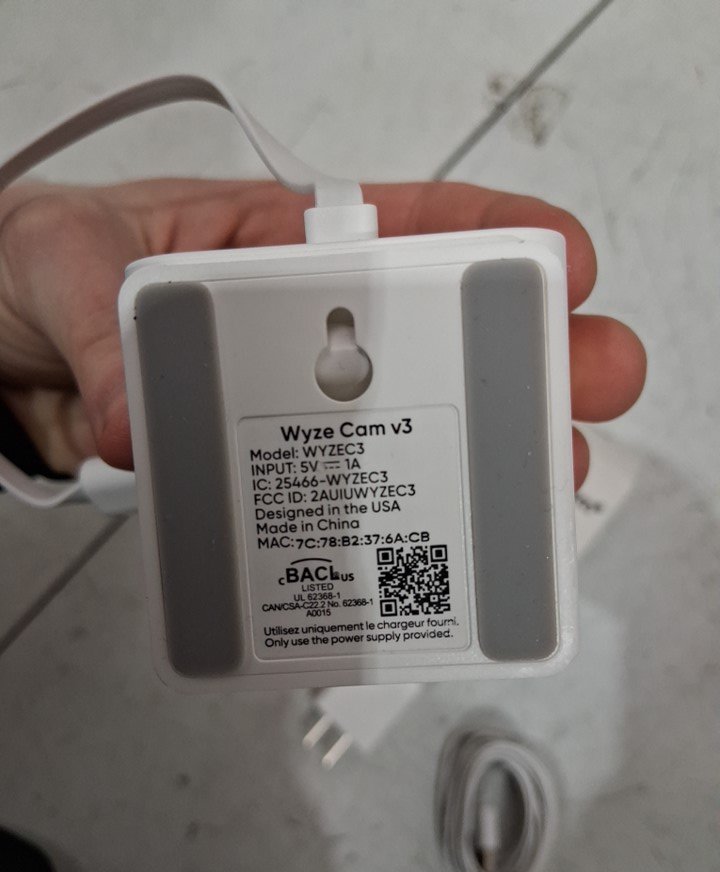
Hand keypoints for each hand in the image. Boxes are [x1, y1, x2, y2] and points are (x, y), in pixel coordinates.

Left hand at [0, 179, 644, 485]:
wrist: (4, 356)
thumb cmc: (40, 278)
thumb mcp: (59, 259)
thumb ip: (96, 322)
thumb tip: (134, 417)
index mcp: (281, 246)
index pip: (408, 226)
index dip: (493, 238)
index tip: (555, 261)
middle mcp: (307, 331)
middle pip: (444, 340)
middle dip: (532, 359)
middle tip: (586, 381)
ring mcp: (297, 409)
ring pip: (415, 428)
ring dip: (485, 455)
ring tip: (536, 481)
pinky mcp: (272, 474)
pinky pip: (347, 499)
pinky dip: (397, 523)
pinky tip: (431, 543)